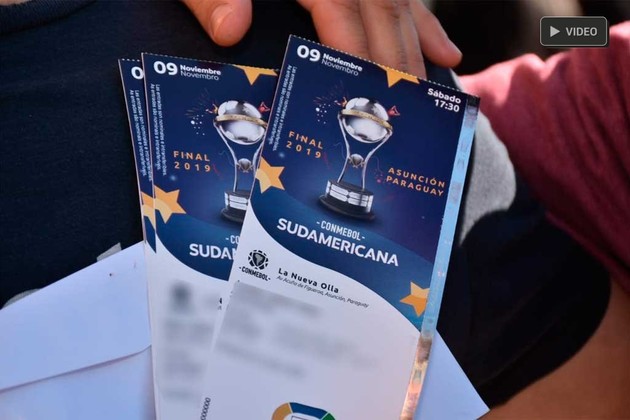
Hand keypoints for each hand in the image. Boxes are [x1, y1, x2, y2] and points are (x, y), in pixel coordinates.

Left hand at [182, 0, 461, 77]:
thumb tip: (230, 32)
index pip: (338, 3)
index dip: (349, 47)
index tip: (358, 91)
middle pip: (378, 6)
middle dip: (391, 60)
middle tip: (402, 110)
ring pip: (398, 2)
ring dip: (413, 47)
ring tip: (426, 91)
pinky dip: (423, 23)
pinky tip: (447, 53)